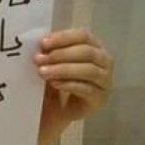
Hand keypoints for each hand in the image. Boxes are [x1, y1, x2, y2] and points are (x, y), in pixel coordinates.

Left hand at [33, 29, 112, 144]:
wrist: (55, 108)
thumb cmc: (54, 78)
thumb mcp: (50, 61)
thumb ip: (49, 50)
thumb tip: (41, 44)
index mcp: (93, 45)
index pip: (83, 35)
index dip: (63, 38)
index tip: (42, 43)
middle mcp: (104, 61)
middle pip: (87, 52)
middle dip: (61, 54)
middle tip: (39, 59)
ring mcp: (105, 81)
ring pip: (89, 70)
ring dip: (63, 69)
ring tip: (43, 72)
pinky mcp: (100, 99)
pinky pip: (88, 89)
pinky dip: (69, 84)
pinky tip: (54, 83)